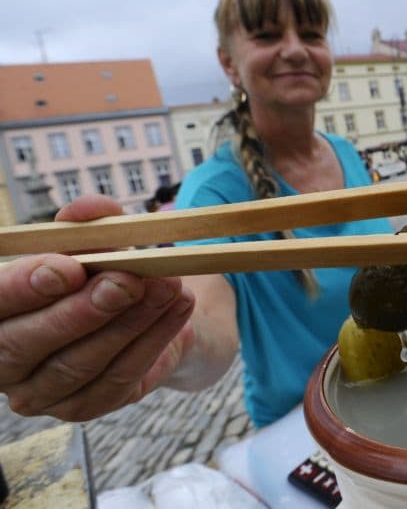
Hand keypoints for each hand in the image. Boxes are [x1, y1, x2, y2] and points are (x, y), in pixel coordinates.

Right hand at [0, 195, 195, 420]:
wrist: (142, 315)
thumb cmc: (104, 273)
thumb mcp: (97, 242)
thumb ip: (90, 224)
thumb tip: (87, 209)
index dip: (25, 288)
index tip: (70, 267)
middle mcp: (5, 363)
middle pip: (28, 344)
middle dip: (83, 310)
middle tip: (129, 281)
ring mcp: (41, 393)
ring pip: (80, 363)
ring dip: (130, 322)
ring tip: (170, 286)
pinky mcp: (84, 407)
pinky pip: (119, 377)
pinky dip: (154, 339)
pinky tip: (179, 308)